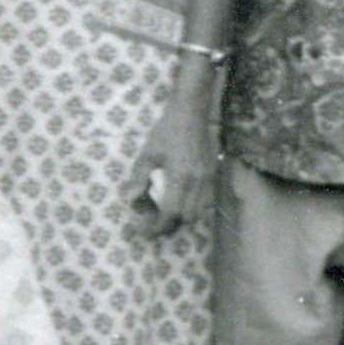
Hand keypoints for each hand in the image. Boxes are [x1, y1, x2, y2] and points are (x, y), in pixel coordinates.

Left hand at [125, 86, 216, 236]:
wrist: (192, 113)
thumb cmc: (166, 131)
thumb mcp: (147, 154)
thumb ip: (139, 178)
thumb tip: (130, 200)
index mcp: (180, 178)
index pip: (170, 214)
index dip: (157, 227)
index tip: (144, 232)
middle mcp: (198, 183)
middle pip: (186, 218)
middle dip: (169, 225)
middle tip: (151, 224)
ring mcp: (208, 179)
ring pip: (198, 212)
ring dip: (181, 217)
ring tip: (163, 212)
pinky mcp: (213, 174)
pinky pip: (205, 201)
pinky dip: (192, 207)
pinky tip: (178, 199)